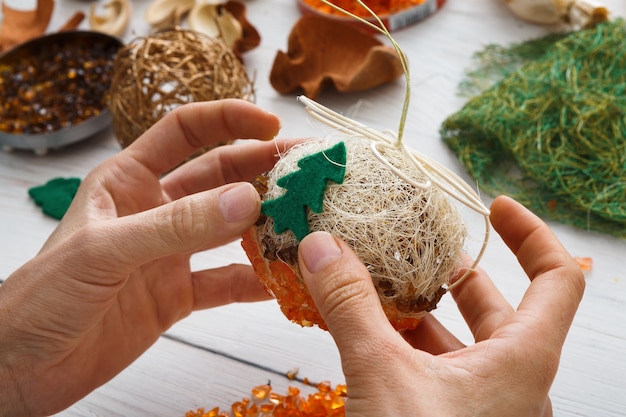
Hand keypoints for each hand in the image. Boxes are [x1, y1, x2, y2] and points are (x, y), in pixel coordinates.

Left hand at [0, 99, 282, 416]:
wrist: (25, 368)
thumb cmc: (43, 298)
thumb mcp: (107, 250)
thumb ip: (178, 225)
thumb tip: (247, 201)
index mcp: (128, 180)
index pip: (183, 131)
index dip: (228, 120)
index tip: (271, 122)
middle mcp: (154, 211)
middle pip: (219, 178)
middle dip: (263, 170)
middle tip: (308, 169)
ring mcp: (169, 253)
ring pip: (230, 229)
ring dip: (267, 224)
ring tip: (307, 220)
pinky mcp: (177, 295)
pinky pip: (226, 281)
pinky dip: (255, 281)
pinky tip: (284, 281)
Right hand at [298, 195, 584, 416]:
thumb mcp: (382, 377)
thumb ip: (352, 307)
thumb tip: (324, 246)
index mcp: (522, 362)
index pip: (558, 280)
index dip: (531, 234)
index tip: (496, 206)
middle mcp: (511, 382)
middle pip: (498, 307)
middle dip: (455, 272)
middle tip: (417, 247)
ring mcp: (481, 407)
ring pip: (459, 342)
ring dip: (421, 311)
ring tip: (379, 284)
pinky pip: (435, 371)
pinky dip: (405, 345)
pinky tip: (367, 333)